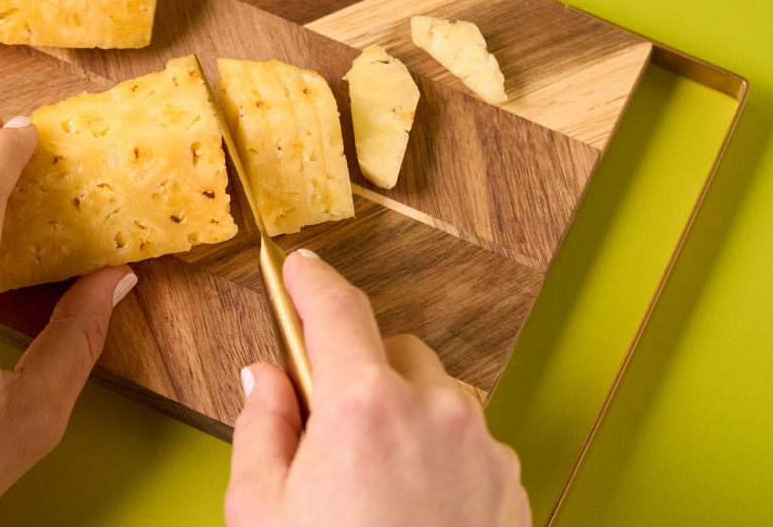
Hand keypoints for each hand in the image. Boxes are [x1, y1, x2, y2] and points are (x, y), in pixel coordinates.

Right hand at [225, 249, 529, 526]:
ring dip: (406, 413)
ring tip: (374, 483)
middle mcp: (435, 413)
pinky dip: (441, 453)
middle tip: (330, 426)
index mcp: (366, 406)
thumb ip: (261, 425)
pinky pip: (470, 441)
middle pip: (394, 351)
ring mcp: (482, 449)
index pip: (336, 309)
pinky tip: (413, 507)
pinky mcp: (511, 486)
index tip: (299, 269)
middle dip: (361, 371)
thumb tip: (265, 378)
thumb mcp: (262, 511)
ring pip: (438, 395)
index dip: (310, 281)